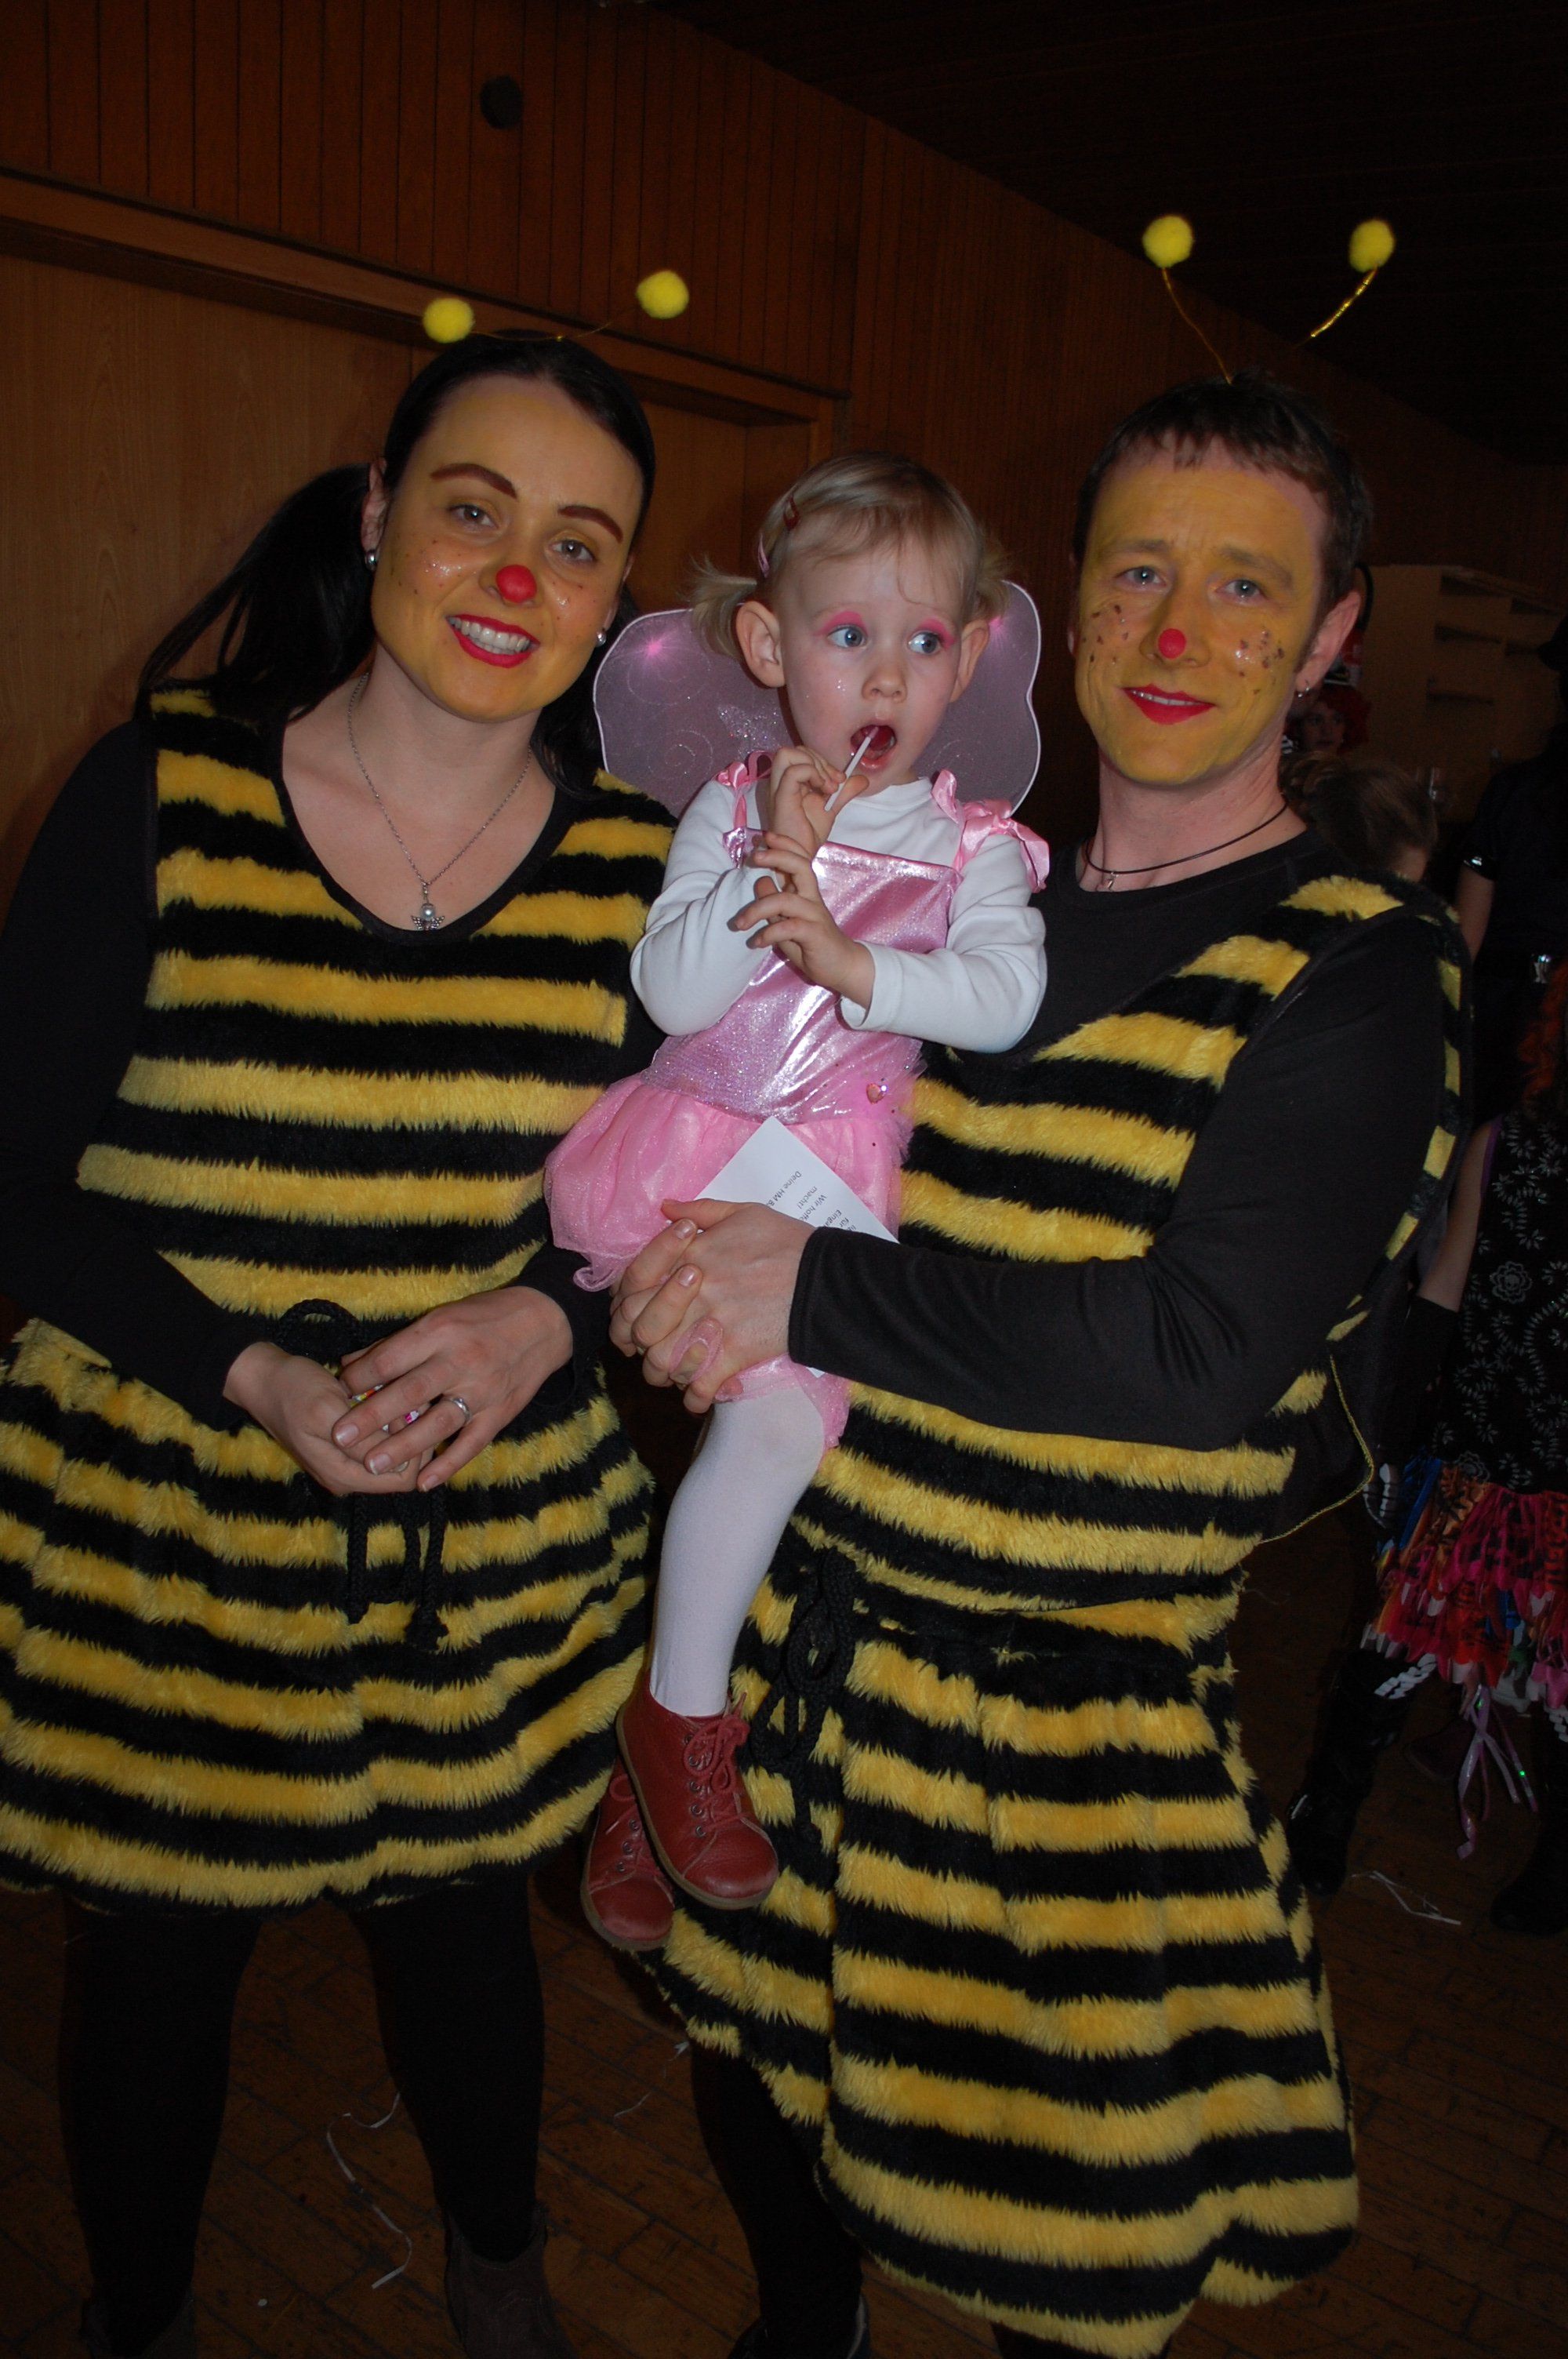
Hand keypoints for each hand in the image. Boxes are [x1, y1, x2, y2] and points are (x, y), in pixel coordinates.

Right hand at [223, 1341, 421, 1496]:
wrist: (262, 1380)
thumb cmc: (293, 1390)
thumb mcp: (327, 1409)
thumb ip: (363, 1439)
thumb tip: (402, 1459)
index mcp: (342, 1476)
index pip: (403, 1479)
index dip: (414, 1448)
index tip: (409, 1413)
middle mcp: (346, 1478)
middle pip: (400, 1468)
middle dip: (407, 1436)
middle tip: (402, 1401)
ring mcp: (344, 1465)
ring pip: (390, 1453)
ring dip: (395, 1426)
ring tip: (387, 1395)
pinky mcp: (344, 1449)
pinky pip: (376, 1442)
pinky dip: (382, 1422)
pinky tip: (375, 1397)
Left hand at [331, 1287, 573, 1490]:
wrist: (546, 1322)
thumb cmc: (484, 1316)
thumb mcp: (440, 1318)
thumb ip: (395, 1344)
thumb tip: (348, 1363)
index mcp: (440, 1332)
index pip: (391, 1358)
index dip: (360, 1376)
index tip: (339, 1390)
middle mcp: (460, 1361)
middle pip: (409, 1392)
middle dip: (372, 1416)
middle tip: (340, 1436)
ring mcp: (483, 1390)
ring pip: (438, 1423)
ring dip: (404, 1446)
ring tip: (372, 1465)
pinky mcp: (501, 1413)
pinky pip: (472, 1443)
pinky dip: (449, 1464)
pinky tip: (424, 1481)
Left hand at [610, 1199, 810, 1411]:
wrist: (824, 1277)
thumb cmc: (786, 1241)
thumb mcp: (743, 1212)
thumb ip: (700, 1210)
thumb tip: (667, 1207)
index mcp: (686, 1256)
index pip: (631, 1284)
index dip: (627, 1303)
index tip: (640, 1311)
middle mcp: (689, 1292)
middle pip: (638, 1327)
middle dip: (639, 1342)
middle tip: (655, 1345)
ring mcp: (708, 1325)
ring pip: (659, 1362)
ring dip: (664, 1371)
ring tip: (677, 1370)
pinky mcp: (732, 1354)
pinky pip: (698, 1387)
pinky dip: (695, 1397)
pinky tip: (700, 1397)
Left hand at [731, 835, 874, 1004]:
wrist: (842, 968)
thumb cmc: (813, 945)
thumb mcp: (787, 922)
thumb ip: (774, 904)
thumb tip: (761, 880)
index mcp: (806, 893)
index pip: (799, 859)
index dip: (784, 844)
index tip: (763, 837)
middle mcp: (812, 898)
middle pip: (799, 866)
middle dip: (776, 857)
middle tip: (753, 857)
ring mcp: (814, 915)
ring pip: (785, 900)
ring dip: (757, 909)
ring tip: (739, 923)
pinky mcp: (815, 934)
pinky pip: (789, 927)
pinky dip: (769, 933)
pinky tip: (757, 942)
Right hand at [761, 745, 856, 851]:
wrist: (799, 859)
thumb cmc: (807, 837)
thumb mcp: (830, 809)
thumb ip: (844, 793)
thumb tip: (863, 779)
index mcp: (788, 783)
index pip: (801, 755)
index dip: (823, 761)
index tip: (840, 780)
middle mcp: (779, 783)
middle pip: (793, 750)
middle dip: (819, 760)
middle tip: (835, 782)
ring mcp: (778, 789)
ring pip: (787, 754)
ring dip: (813, 764)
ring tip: (828, 786)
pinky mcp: (781, 799)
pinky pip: (793, 772)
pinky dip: (812, 773)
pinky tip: (823, 790)